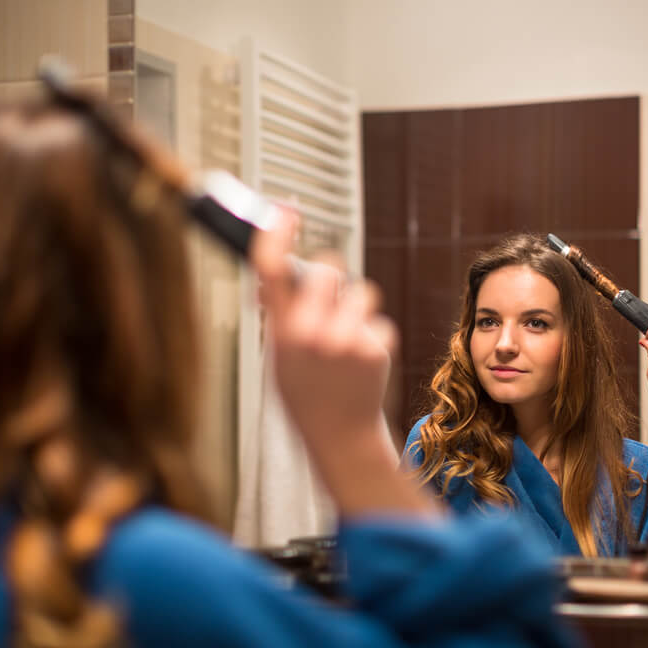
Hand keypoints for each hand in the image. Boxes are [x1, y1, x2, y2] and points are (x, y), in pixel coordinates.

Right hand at [250, 210, 397, 449]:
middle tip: (327, 298)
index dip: (276, 235)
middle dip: (329, 278)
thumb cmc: (306, 394)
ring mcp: (345, 340)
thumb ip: (277, 317)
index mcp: (281, 333)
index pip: (273, 271)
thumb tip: (270, 280)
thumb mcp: (278, 357)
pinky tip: (362, 361)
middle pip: (328, 269)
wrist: (340, 435)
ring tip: (346, 338)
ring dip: (355, 307)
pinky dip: (372, 334)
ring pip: (361, 291)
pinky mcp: (375, 347)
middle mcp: (311, 333)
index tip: (285, 213)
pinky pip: (378, 320)